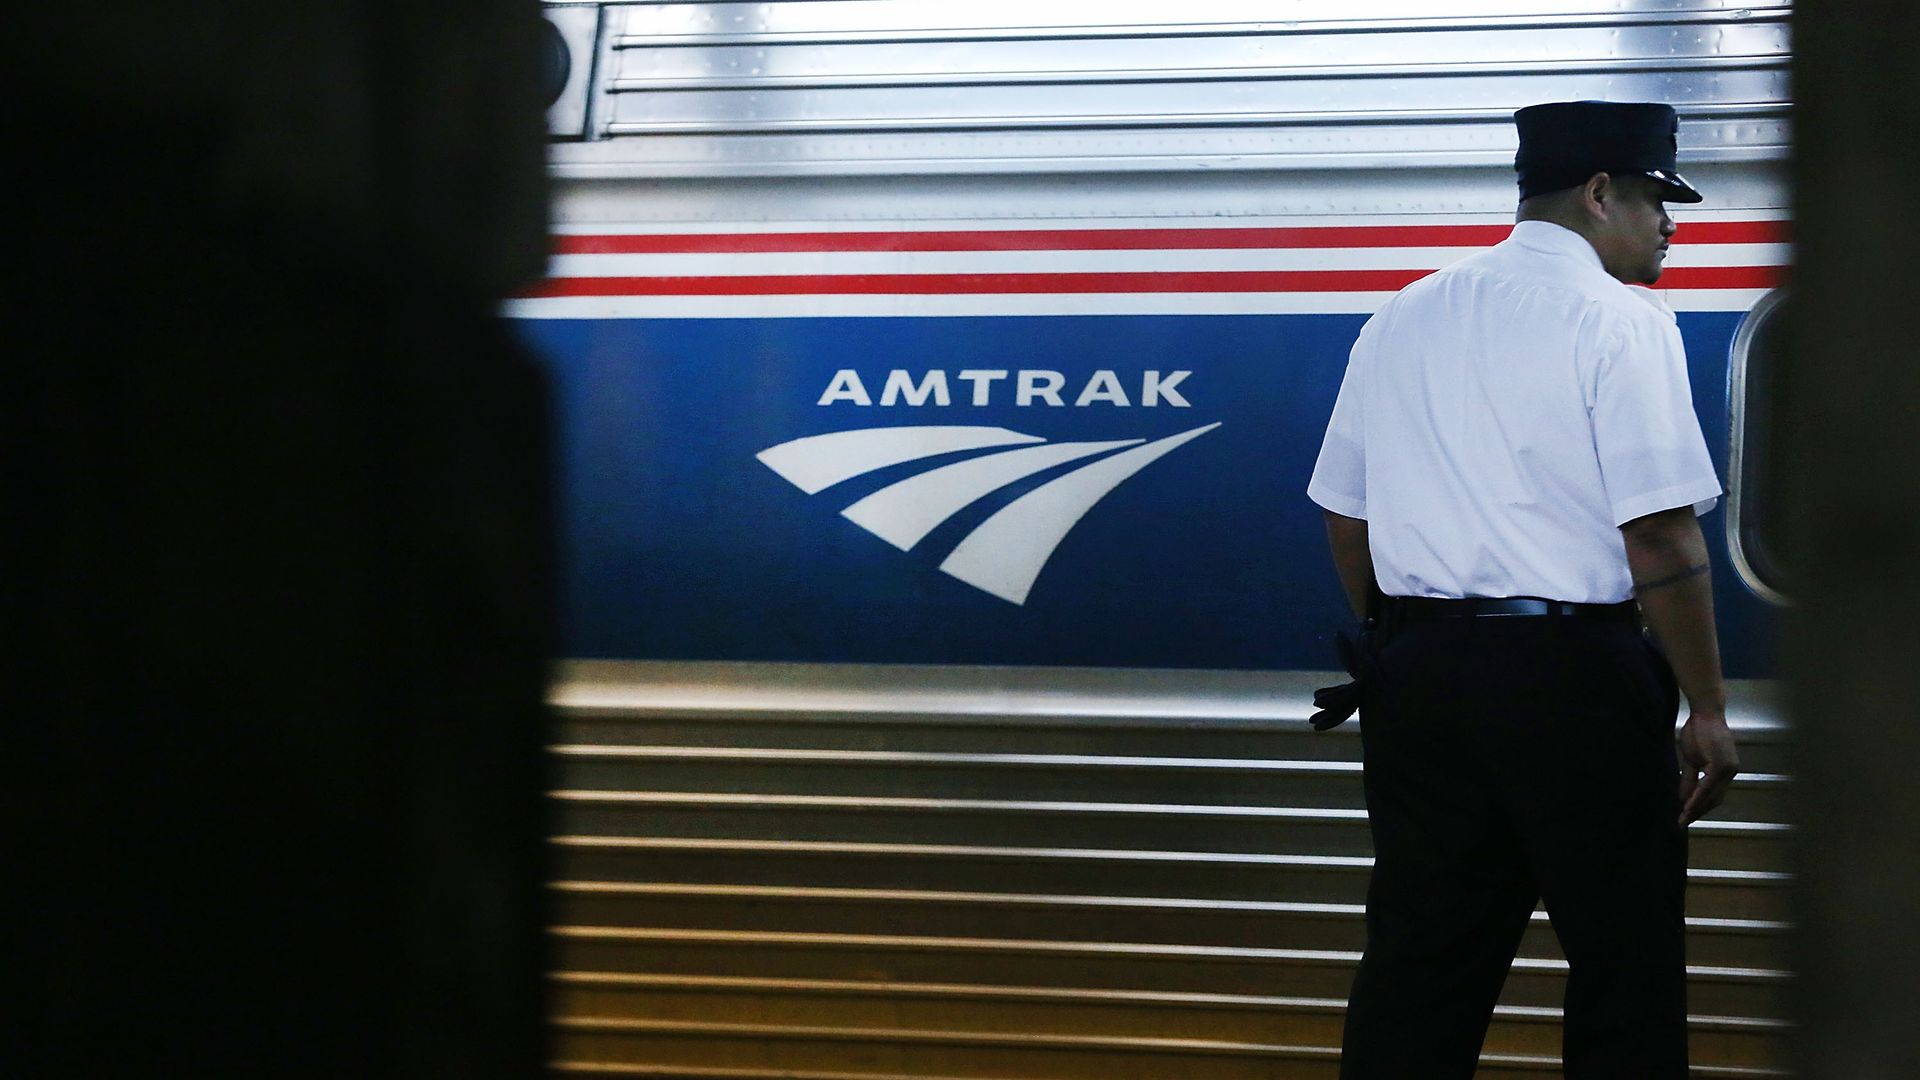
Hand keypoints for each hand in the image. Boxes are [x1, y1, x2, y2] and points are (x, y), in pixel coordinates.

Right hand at [1676, 710, 1739, 824]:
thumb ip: (1689, 778)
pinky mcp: (1722, 765)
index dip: (1699, 808)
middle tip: (1683, 822)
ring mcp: (1728, 769)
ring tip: (1684, 818)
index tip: (1685, 818)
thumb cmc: (1698, 731)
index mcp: (1725, 771)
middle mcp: (1730, 772)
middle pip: (1715, 800)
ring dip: (1697, 808)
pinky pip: (1708, 786)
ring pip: (1713, 796)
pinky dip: (1698, 797)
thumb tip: (1682, 797)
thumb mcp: (1691, 759)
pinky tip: (1687, 805)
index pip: (1713, 795)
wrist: (1705, 712)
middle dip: (1698, 812)